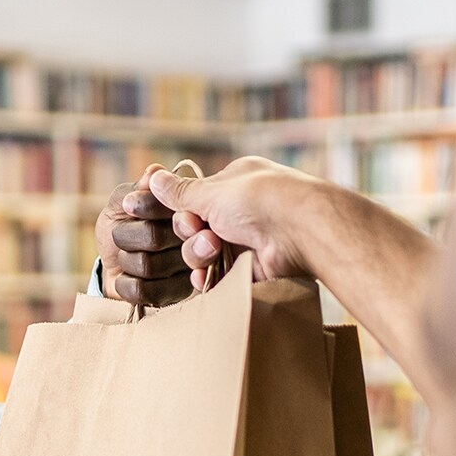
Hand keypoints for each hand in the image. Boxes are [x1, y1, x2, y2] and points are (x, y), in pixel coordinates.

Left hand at [96, 179, 196, 306]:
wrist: (112, 266)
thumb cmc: (120, 227)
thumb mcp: (121, 204)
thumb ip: (135, 189)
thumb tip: (154, 172)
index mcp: (186, 210)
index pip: (170, 206)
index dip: (144, 207)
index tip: (128, 208)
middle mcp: (195, 239)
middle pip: (155, 237)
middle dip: (126, 236)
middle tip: (122, 237)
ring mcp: (188, 270)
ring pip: (147, 265)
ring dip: (125, 260)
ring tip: (127, 257)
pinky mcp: (176, 295)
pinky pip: (144, 291)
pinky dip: (125, 283)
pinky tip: (127, 277)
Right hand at [144, 157, 334, 289]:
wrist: (300, 230)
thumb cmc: (258, 199)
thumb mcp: (212, 191)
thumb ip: (180, 192)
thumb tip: (154, 178)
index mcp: (233, 185)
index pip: (195, 199)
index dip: (182, 209)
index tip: (179, 213)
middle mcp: (240, 211)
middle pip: (194, 228)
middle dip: (191, 232)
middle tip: (201, 231)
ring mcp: (245, 241)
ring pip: (203, 253)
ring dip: (199, 253)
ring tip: (213, 249)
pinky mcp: (250, 268)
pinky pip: (218, 276)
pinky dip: (208, 278)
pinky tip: (204, 277)